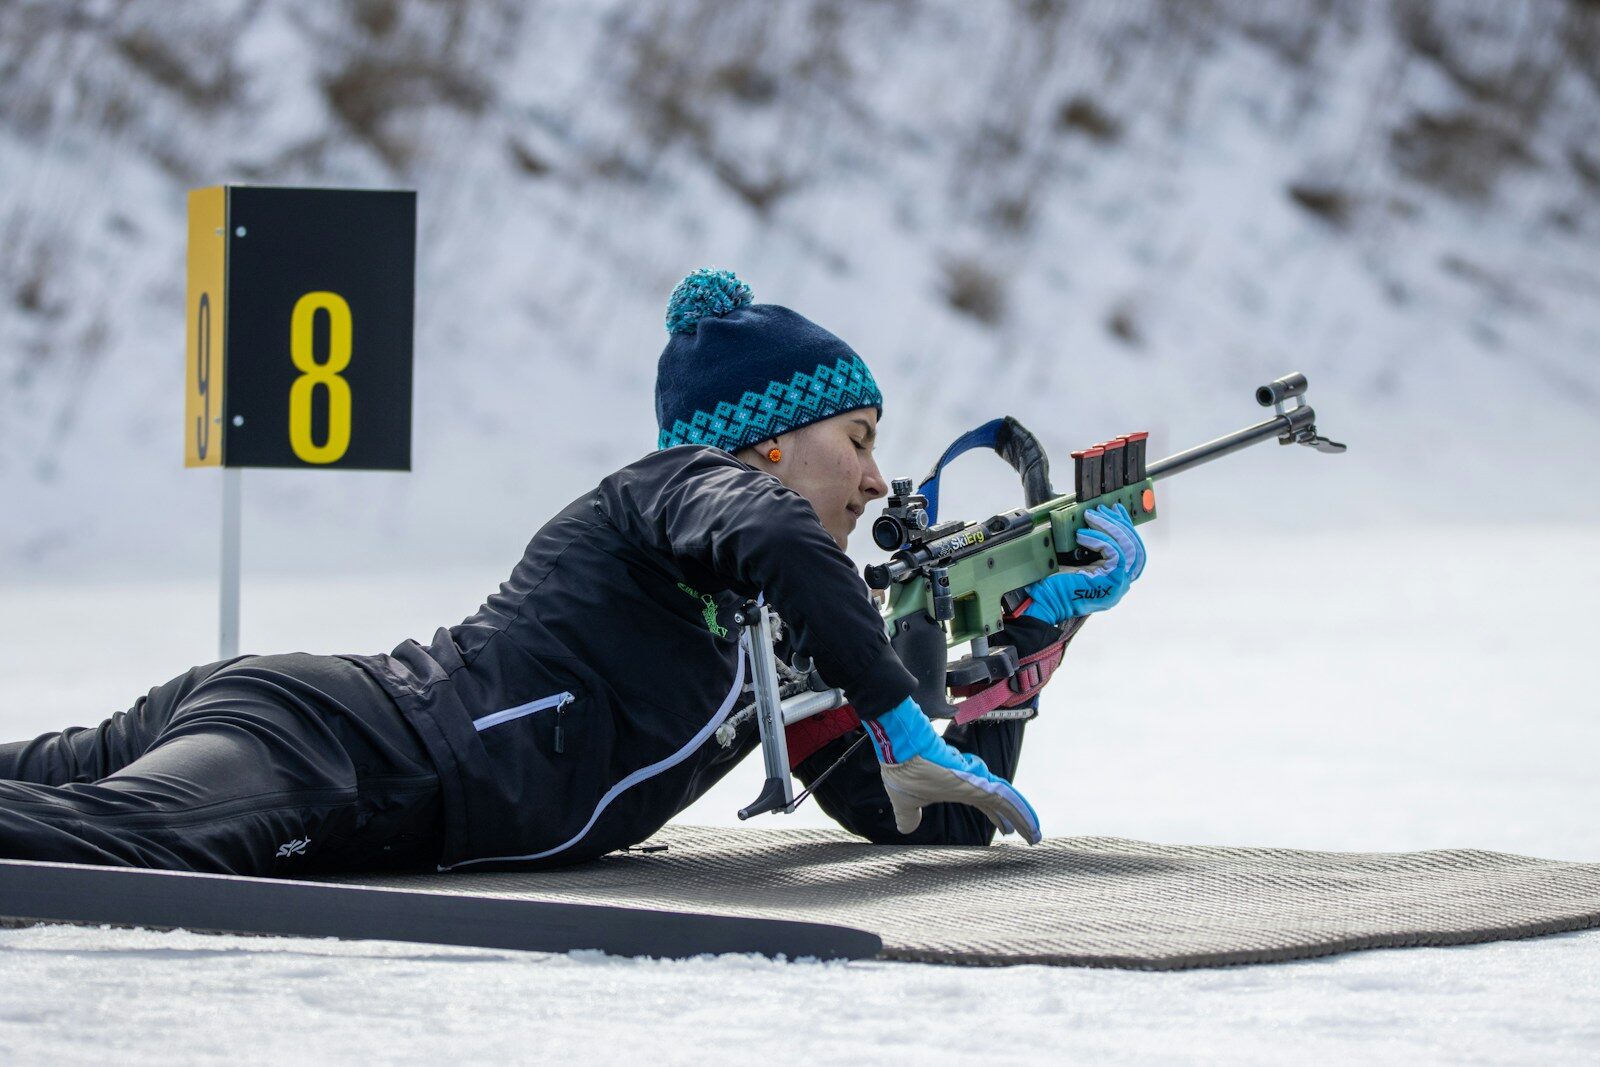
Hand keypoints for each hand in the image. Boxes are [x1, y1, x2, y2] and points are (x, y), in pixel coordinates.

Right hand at [863, 697, 1041, 843]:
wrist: (902, 752)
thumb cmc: (903, 772)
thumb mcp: (905, 803)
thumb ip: (909, 816)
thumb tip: (906, 828)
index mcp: (958, 788)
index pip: (985, 804)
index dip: (997, 817)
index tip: (1007, 830)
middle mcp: (971, 784)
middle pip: (1001, 803)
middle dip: (1016, 819)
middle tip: (1030, 835)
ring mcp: (975, 782)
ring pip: (1007, 801)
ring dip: (1023, 818)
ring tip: (1035, 835)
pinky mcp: (976, 782)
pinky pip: (1004, 799)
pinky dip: (1018, 811)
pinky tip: (1028, 824)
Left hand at [1021, 504, 1145, 625]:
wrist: (1045, 602)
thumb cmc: (1055, 584)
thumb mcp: (1077, 561)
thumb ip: (1092, 547)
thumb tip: (1095, 519)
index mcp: (1115, 580)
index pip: (1133, 551)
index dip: (1126, 529)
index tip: (1115, 510)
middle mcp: (1121, 584)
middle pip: (1135, 548)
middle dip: (1119, 524)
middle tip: (1103, 509)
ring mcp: (1119, 584)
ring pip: (1128, 547)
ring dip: (1110, 527)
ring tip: (1091, 516)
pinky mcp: (1112, 580)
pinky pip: (1115, 552)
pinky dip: (1099, 539)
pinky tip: (1082, 534)